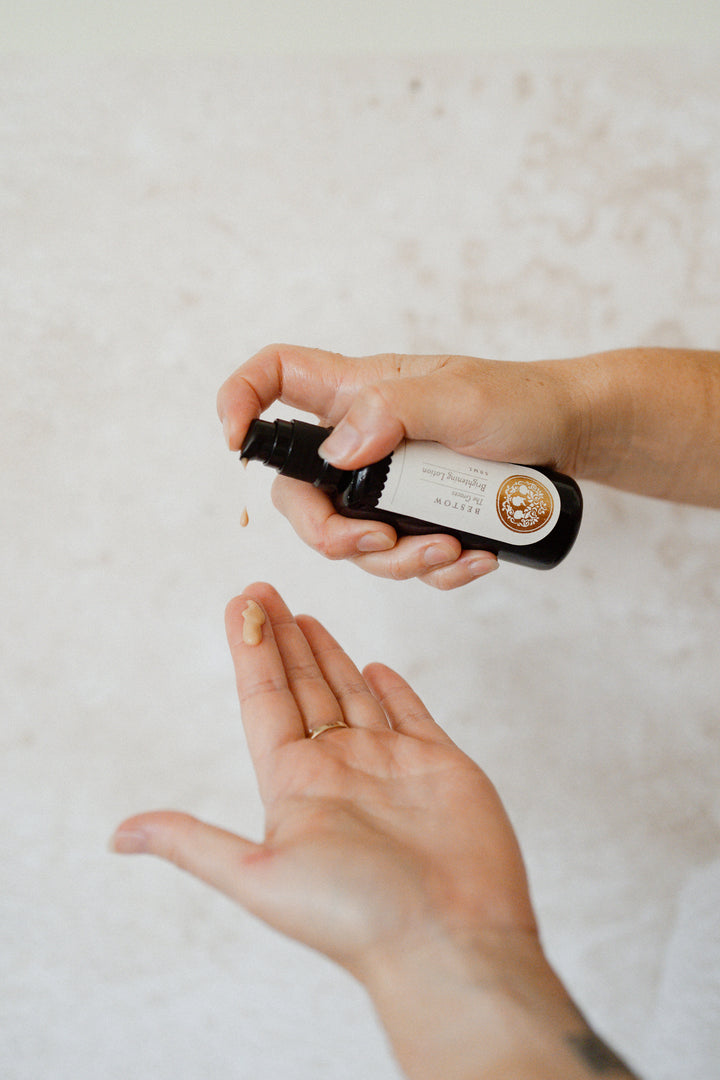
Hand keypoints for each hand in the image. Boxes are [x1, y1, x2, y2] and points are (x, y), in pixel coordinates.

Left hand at [112, 583, 636, 1077]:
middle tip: (265, 592)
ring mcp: (391, 765)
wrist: (453, 942)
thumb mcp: (260, 875)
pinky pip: (409, 713)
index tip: (240, 603)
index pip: (266, 701)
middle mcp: (340, 769)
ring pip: (352, 694)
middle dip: (284, 640)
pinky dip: (391, 688)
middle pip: (305, 688)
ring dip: (329, 655)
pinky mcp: (439, 765)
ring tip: (306, 618)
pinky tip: (372, 666)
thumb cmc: (358, 918)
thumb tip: (120, 835)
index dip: (251, 651)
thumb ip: (194, 843)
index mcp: (296, 785)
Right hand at [217, 345, 578, 587]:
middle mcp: (360, 439)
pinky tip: (475, 559)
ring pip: (352, 538)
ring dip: (396, 560)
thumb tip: (337, 451)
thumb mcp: (462, 398)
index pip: (275, 378)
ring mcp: (385, 483)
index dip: (240, 401)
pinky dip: (432, 569)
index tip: (235, 441)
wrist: (572, 435)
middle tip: (380, 541)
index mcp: (357, 392)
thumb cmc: (519, 400)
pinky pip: (400, 557)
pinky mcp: (415, 516)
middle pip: (300, 492)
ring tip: (452, 550)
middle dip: (329, 532)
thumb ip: (396, 411)